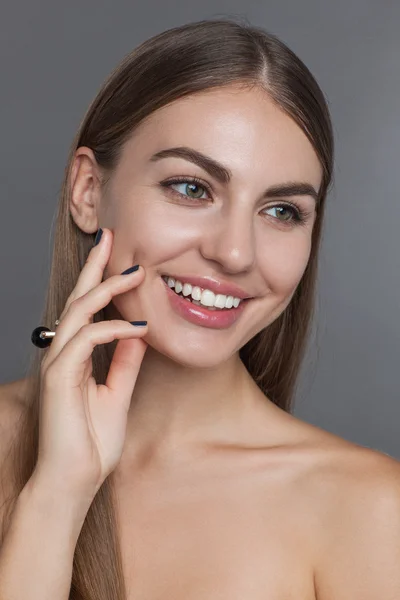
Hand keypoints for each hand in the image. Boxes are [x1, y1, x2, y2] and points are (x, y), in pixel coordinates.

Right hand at [33, 228, 147, 497]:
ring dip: (106, 289)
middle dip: (94, 267)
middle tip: (110, 237)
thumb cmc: (91, 442)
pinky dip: (112, 329)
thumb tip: (138, 333)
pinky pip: (86, 340)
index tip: (119, 258)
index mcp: (75, 356)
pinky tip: (137, 327)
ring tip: (134, 272)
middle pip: (77, 299)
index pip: (87, 310)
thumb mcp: (118, 392)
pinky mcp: (60, 377)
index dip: (100, 281)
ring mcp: (58, 364)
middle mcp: (62, 353)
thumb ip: (125, 362)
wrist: (73, 481)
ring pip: (79, 312)